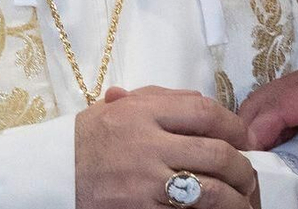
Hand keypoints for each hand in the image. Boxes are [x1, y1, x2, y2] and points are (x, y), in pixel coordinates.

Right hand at [77, 85, 259, 208]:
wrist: (49, 176)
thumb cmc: (86, 140)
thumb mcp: (117, 107)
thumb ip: (160, 99)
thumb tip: (203, 103)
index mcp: (143, 112)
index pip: (206, 112)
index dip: (235, 126)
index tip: (244, 138)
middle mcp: (147, 144)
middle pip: (216, 153)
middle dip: (242, 168)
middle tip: (248, 177)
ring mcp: (145, 181)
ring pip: (209, 190)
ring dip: (234, 199)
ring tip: (242, 202)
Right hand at [237, 61, 297, 208]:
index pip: (274, 108)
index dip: (254, 137)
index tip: (243, 167)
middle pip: (263, 102)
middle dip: (247, 134)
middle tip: (241, 169)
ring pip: (269, 106)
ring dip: (257, 134)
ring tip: (251, 166)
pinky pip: (284, 113)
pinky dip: (273, 134)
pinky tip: (269, 158)